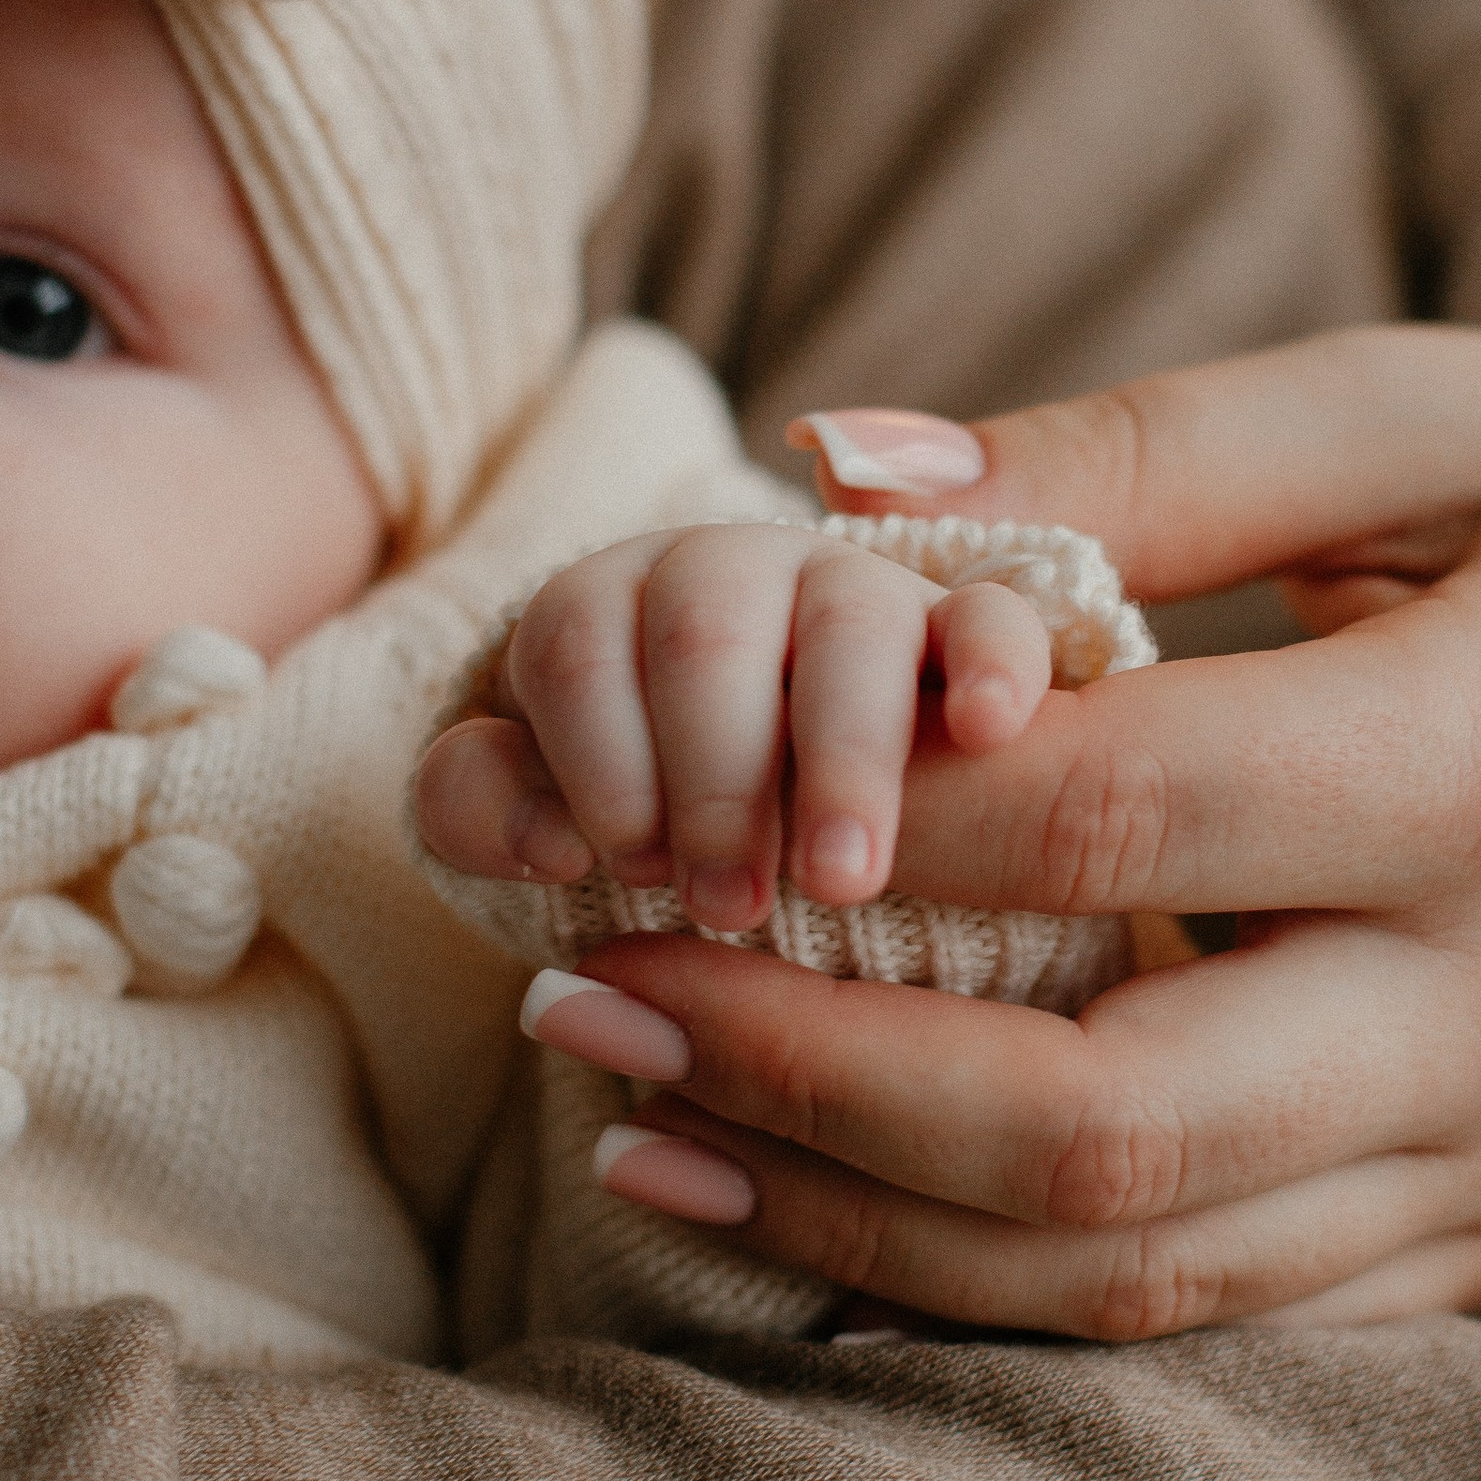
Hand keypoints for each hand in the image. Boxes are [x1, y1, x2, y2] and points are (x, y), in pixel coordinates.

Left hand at [415, 520, 1053, 934]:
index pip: (577, 637)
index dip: (597, 757)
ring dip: (840, 756)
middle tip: (726, 906)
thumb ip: (486, 809)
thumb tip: (546, 840)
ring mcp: (855, 596)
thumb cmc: (635, 813)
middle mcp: (732, 575)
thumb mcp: (537, 808)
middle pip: (706, 625)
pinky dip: (993, 662)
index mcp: (611, 602)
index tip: (626, 867)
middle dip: (712, 777)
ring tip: (839, 882)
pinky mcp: (963, 639)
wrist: (770, 800)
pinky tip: (984, 729)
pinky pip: (993, 616)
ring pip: (847, 623)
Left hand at [479, 330, 1480, 1335]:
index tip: (639, 795)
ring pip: (1138, 1280)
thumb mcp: (1428, 404)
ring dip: (854, 1222)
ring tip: (635, 1124)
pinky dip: (1002, 1299)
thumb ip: (1134, 453)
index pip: (1109, 834)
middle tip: (579, 998)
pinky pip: (1225, 1330)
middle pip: (1096, 1130)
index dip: (839, 828)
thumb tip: (828, 477)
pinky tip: (823, 1218)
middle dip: (796, 1082)